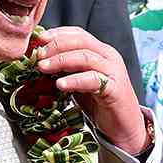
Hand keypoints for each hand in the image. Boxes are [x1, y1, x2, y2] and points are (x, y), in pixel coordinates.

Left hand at [34, 27, 147, 156]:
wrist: (124, 128)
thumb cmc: (100, 104)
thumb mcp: (79, 81)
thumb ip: (66, 69)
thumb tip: (41, 60)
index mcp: (101, 52)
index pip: (78, 34)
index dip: (57, 34)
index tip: (38, 39)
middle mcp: (109, 58)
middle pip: (81, 41)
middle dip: (56, 45)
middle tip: (39, 55)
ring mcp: (114, 72)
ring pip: (86, 57)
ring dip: (61, 60)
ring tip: (43, 68)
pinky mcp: (115, 89)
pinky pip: (93, 80)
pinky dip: (74, 80)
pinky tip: (60, 84)